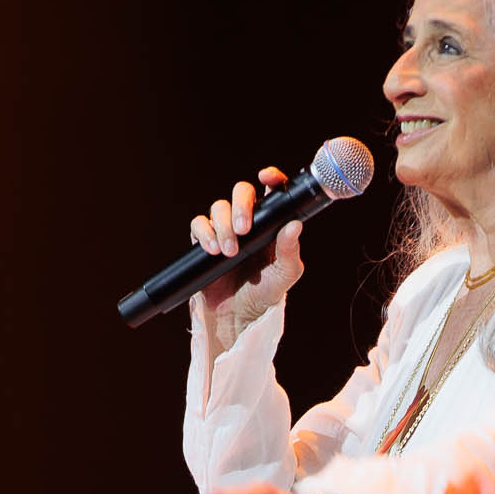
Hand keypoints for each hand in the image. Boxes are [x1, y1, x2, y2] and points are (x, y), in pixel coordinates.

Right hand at [193, 167, 305, 345]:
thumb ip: (290, 252)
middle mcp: (248, 222)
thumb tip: (295, 226)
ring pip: (218, 208)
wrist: (237, 316)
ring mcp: (224, 229)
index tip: (266, 177)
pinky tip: (212, 250)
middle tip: (243, 229)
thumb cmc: (264, 294)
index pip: (271, 192)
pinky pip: (199, 225)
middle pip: (241, 192)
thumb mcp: (284, 275)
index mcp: (271, 223)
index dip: (270, 178)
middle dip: (241, 205)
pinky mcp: (204, 241)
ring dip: (223, 226)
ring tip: (230, 251)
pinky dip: (204, 233)